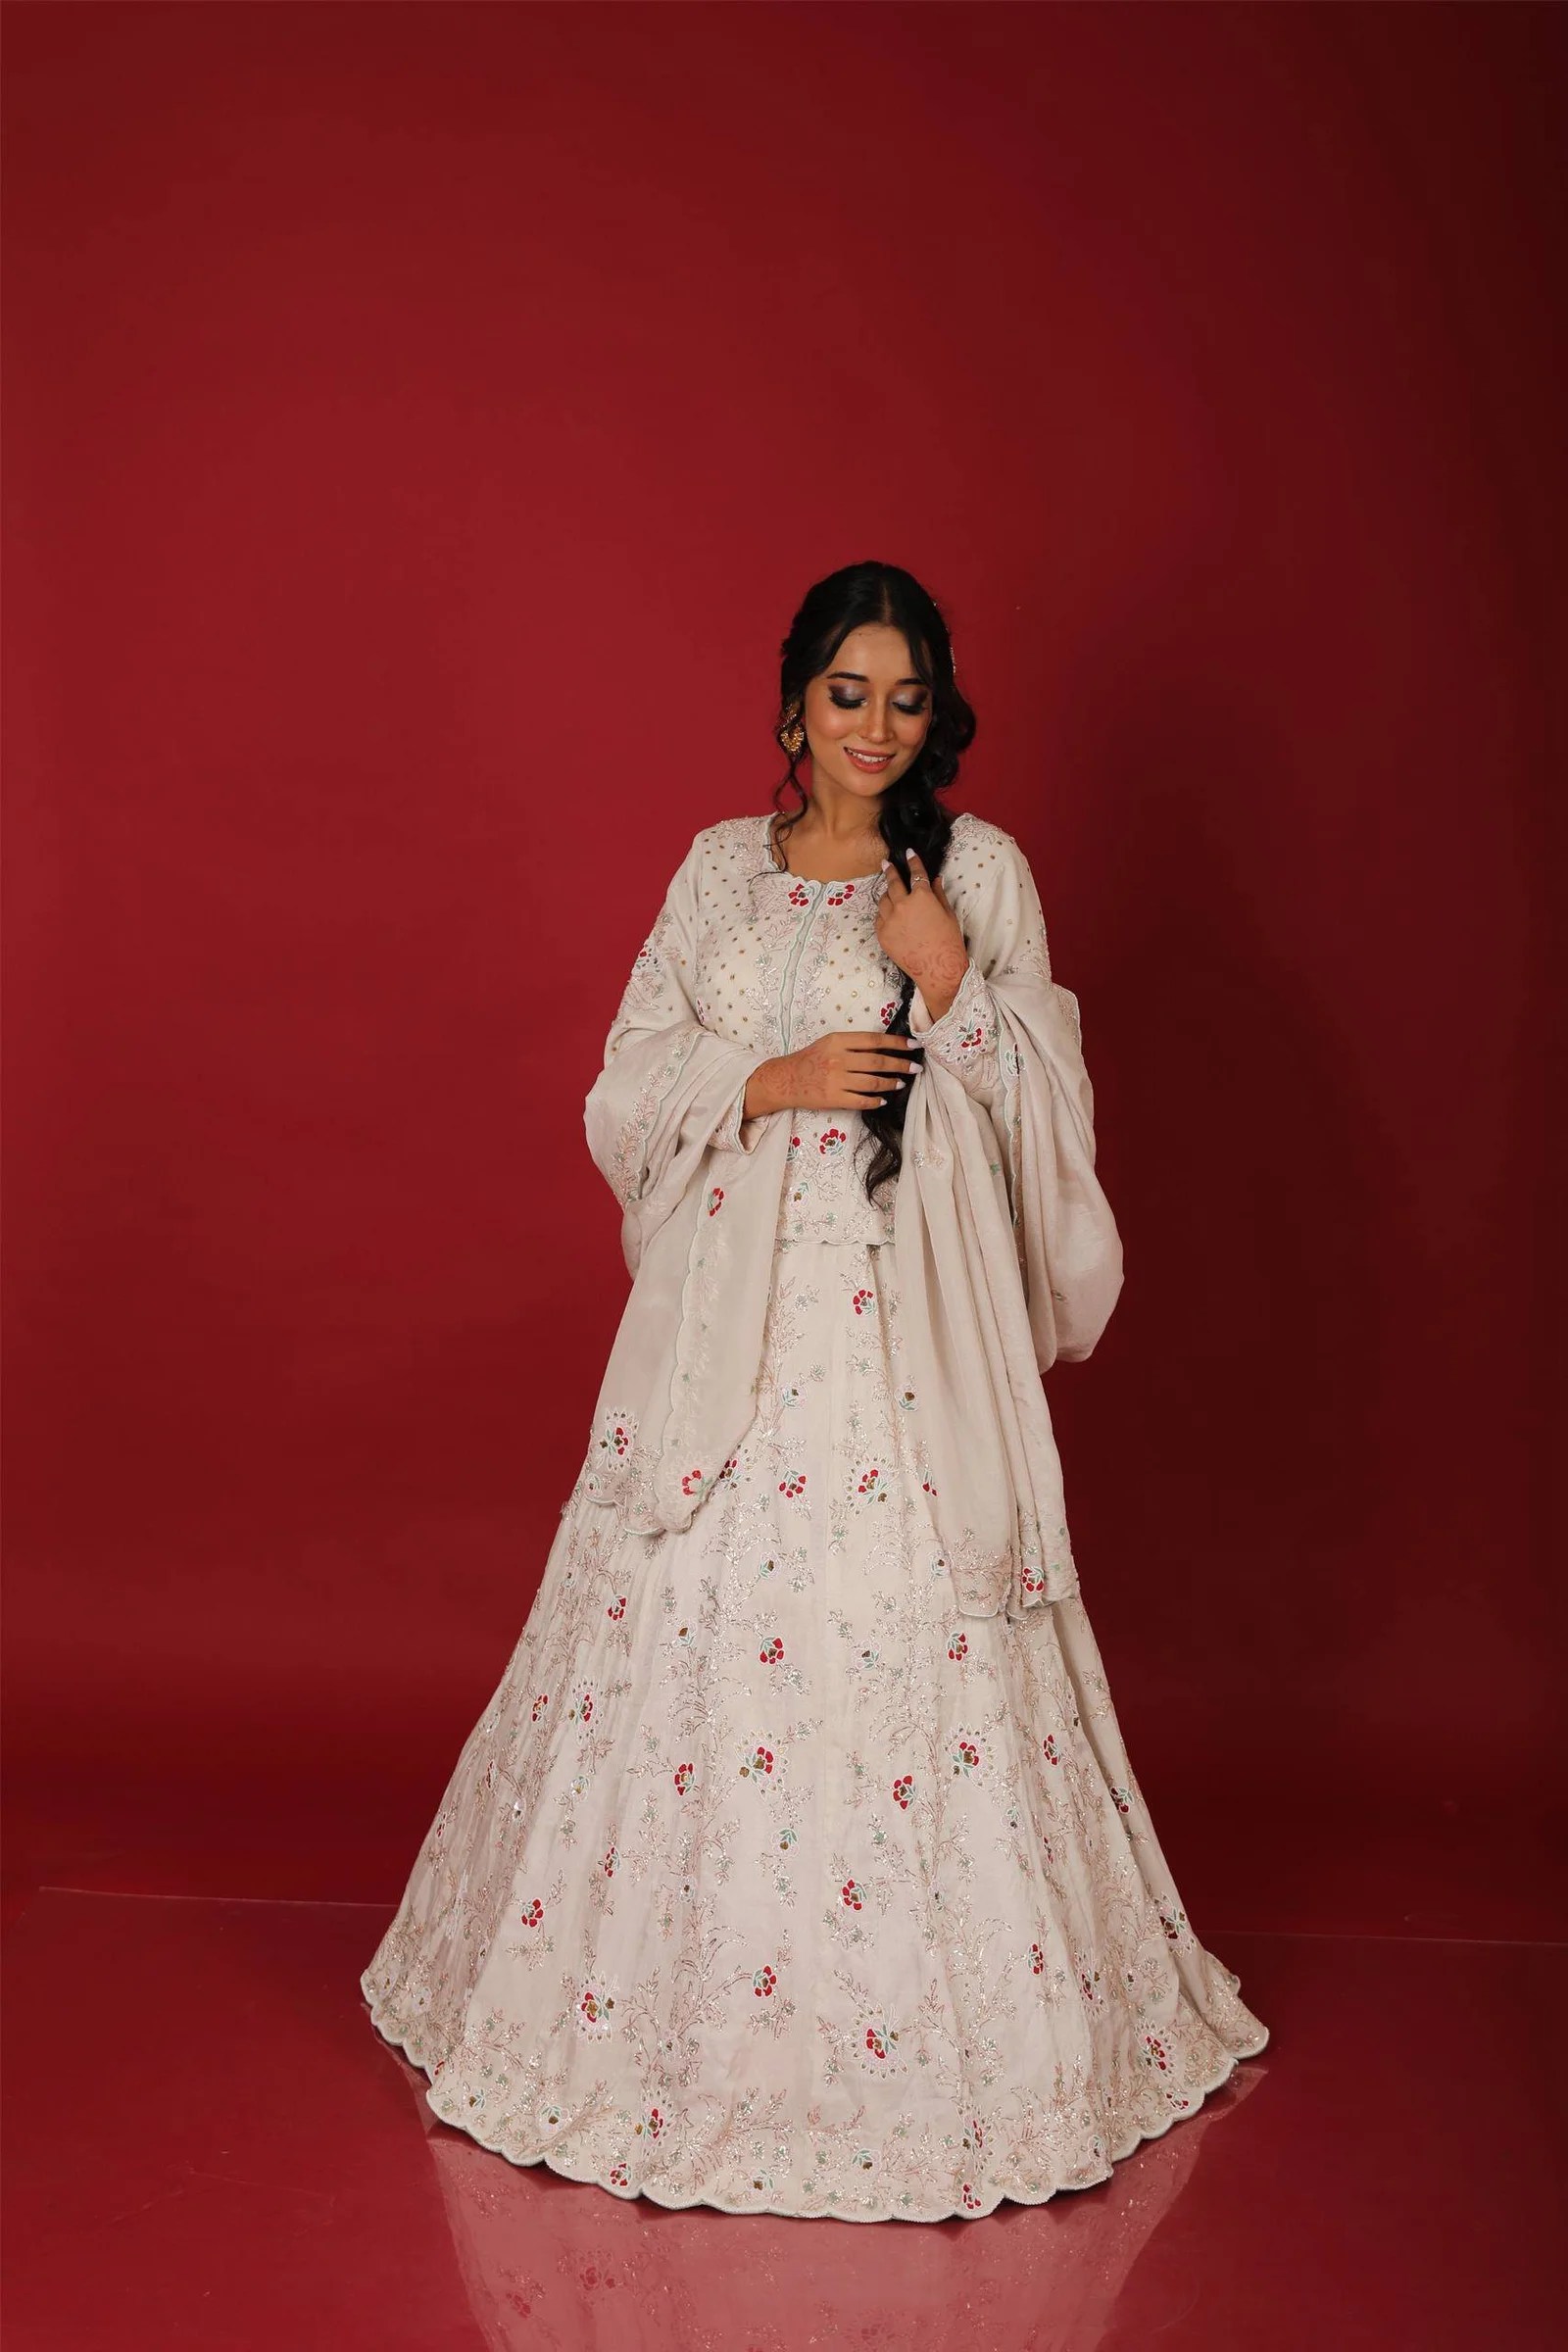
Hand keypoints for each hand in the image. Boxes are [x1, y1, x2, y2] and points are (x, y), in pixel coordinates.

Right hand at [743, 1031, 923, 1119]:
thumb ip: (854, 1044)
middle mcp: (838, 1059)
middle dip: (901, 1065)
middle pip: (878, 1062)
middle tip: (915, 1068)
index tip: (914, 1045)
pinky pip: (861, 1101)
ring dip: (891, 1083)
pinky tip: (883, 1100)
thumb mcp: (830, 1043)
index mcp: (838, 1041)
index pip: (874, 1040)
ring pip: (873, 1083)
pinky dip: (875, 1101)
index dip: (897, 1042)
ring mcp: (836, 1080)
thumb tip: (885, 1047)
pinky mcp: (833, 1099)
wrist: (786, 1079)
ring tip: (901, 1083)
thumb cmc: (810, 1059)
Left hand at [875, 847, 968, 1013]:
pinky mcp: (882, 934)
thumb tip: (935, 879)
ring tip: (889, 892)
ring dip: (887, 894)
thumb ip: (938, 894)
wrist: (937, 969)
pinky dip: (884, 913)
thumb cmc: (948, 941)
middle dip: (890, 871)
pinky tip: (889, 914)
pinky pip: (880, 918)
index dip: (913, 861)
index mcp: (921, 896)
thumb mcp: (948, 914)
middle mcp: (902, 904)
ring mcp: (889, 920)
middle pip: (893, 883)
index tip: (909, 852)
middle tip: (887, 864)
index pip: (916, 873)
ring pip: (883, 901)